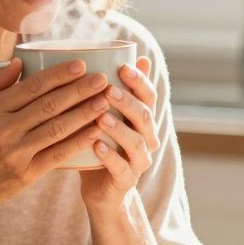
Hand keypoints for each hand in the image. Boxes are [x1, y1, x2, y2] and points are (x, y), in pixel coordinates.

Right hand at [0, 58, 110, 209]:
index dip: (58, 75)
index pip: (30, 87)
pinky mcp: (25, 174)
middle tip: (102, 80)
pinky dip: (78, 142)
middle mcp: (1, 129)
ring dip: (83, 114)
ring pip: (56, 129)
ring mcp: (14, 153)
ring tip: (105, 101)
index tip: (81, 64)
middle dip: (78, 91)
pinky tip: (96, 131)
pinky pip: (57, 154)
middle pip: (47, 105)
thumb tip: (19, 60)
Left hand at [79, 56, 158, 207]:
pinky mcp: (126, 181)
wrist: (101, 189)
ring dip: (118, 128)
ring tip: (100, 117)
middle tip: (107, 88)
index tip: (123, 66)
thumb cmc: (101, 144)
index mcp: (143, 120)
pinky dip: (109, 156)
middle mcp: (147, 138)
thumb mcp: (107, 114)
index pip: (148, 96)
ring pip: (136, 142)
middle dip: (127, 101)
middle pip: (144, 116)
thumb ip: (114, 89)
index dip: (139, 81)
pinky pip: (121, 168)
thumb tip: (122, 55)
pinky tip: (95, 145)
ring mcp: (139, 161)